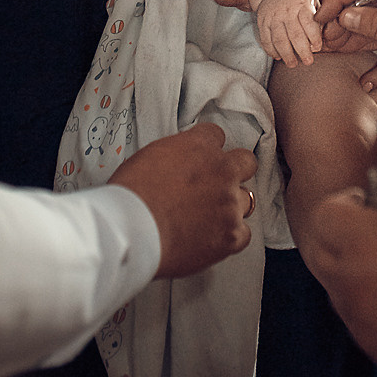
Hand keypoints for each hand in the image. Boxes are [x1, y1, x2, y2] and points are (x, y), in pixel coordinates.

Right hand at [110, 123, 256, 277]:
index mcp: (199, 145)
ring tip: (210, 218)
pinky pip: (244, 234)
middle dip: (234, 171)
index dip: (209, 150)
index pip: (216, 135)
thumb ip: (176, 157)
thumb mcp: (149, 157)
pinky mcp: (231, 234)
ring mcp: (229, 202)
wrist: (131, 228)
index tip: (202, 161)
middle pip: (246, 162)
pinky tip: (213, 240)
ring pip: (246, 199)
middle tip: (217, 185)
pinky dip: (230, 238)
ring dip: (231, 206)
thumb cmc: (130, 196)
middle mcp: (221, 170)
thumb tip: (179, 166)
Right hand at [256, 0, 321, 66]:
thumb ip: (319, 19)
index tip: (317, 48)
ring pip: (279, 39)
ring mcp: (273, 16)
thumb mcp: (312, 1)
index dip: (314, 37)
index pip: (308, 23)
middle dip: (302, 51)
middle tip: (308, 62)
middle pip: (294, 34)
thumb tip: (322, 41)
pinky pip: (265, 39)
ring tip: (292, 64)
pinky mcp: (262, 22)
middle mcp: (286, 10)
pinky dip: (271, 50)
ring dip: (286, 54)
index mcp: (302, 4)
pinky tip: (278, 56)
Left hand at [309, 188, 376, 376]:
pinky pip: (361, 325)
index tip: (365, 202)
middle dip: (340, 240)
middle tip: (373, 234)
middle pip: (321, 253)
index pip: (325, 214)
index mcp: (362, 239)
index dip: (344, 205)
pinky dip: (373, 312)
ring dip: (355, 278)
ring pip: (339, 293)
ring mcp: (360, 321)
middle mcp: (350, 281)